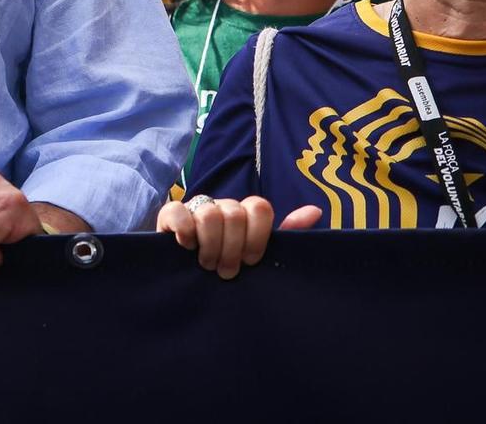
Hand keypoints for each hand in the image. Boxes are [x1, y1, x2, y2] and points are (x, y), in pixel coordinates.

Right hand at [156, 195, 321, 278]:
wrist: (187, 279)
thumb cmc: (228, 266)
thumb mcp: (258, 255)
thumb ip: (284, 234)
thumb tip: (316, 210)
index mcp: (246, 213)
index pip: (260, 207)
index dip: (257, 237)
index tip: (250, 261)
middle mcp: (223, 206)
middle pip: (235, 213)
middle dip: (232, 248)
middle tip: (226, 271)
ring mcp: (196, 207)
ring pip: (209, 214)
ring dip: (210, 246)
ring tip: (206, 265)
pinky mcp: (170, 213)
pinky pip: (178, 210)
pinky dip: (185, 231)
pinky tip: (186, 248)